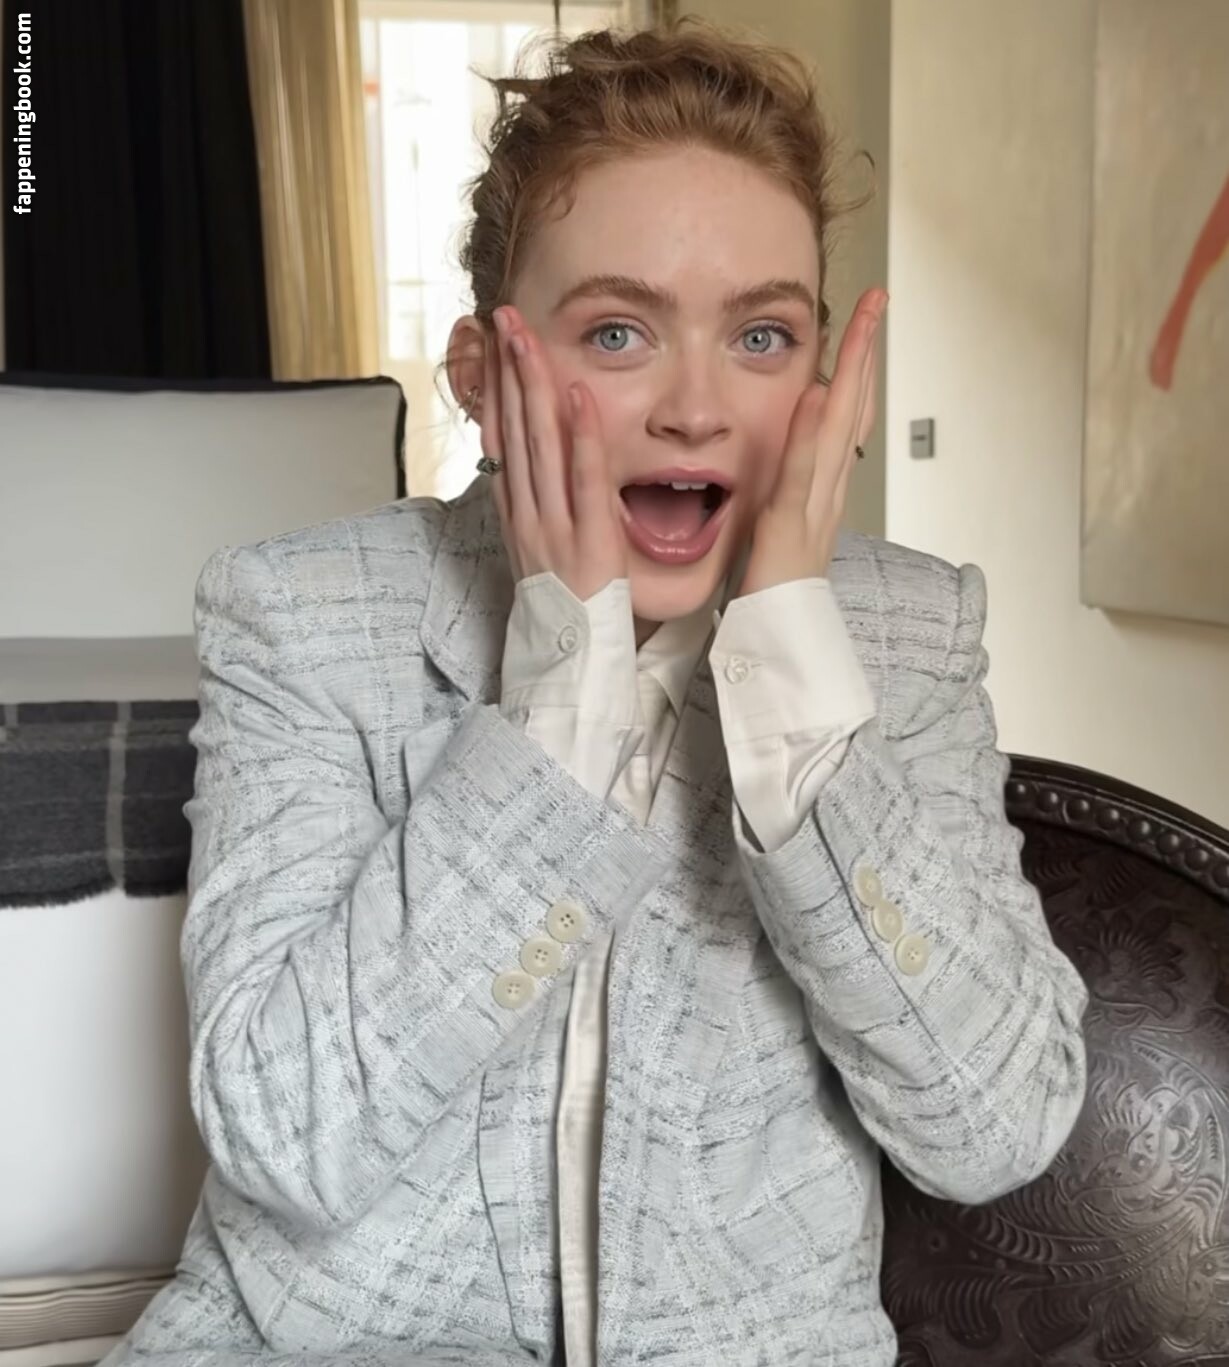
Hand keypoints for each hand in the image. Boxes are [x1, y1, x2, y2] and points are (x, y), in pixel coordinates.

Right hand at [481, 305, 627, 600]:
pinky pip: (584, 479)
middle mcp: (527, 513)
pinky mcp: (588, 540)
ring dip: (534, 385)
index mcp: (517, 514)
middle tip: (504, 316)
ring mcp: (553, 525)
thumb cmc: (564, 610)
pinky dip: (582, 435)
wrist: (568, 661)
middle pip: (513, 428)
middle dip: (508, 369)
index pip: (501, 438)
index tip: (494, 345)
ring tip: (528, 336)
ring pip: (539, 443)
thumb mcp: (542, 553)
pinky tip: (578, 394)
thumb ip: (539, 511)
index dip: (496, 388)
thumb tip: (535, 475)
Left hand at [736, 289, 885, 597]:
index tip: (862, 321)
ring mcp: (814, 506)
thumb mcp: (781, 527)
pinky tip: (816, 393)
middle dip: (866, 351)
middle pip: (854, 409)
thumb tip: (788, 450)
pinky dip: (809, 433)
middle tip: (877, 298)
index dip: (857, 366)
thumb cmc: (774, 593)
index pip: (845, 415)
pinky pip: (801, 473)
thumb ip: (787, 488)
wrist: (784, 647)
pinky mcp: (788, 526)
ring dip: (852, 372)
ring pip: (838, 428)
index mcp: (822, 488)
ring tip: (861, 322)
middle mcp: (828, 490)